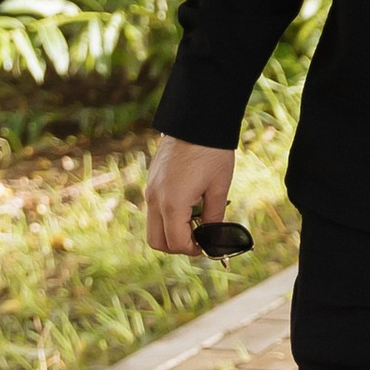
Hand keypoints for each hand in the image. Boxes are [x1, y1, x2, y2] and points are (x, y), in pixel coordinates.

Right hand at [146, 134, 235, 253]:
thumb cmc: (212, 152)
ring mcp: (150, 189)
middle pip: (157, 241)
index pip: (175, 243)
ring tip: (194, 220)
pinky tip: (188, 204)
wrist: (197, 119)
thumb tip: (213, 238)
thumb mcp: (219, 187)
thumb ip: (214, 217)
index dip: (192, 250)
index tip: (206, 246)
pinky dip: (167, 216)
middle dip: (177, 246)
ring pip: (153, 226)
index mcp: (172, 204)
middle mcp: (155, 199)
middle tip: (198, 238)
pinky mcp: (151, 180)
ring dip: (170, 231)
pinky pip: (153, 208)